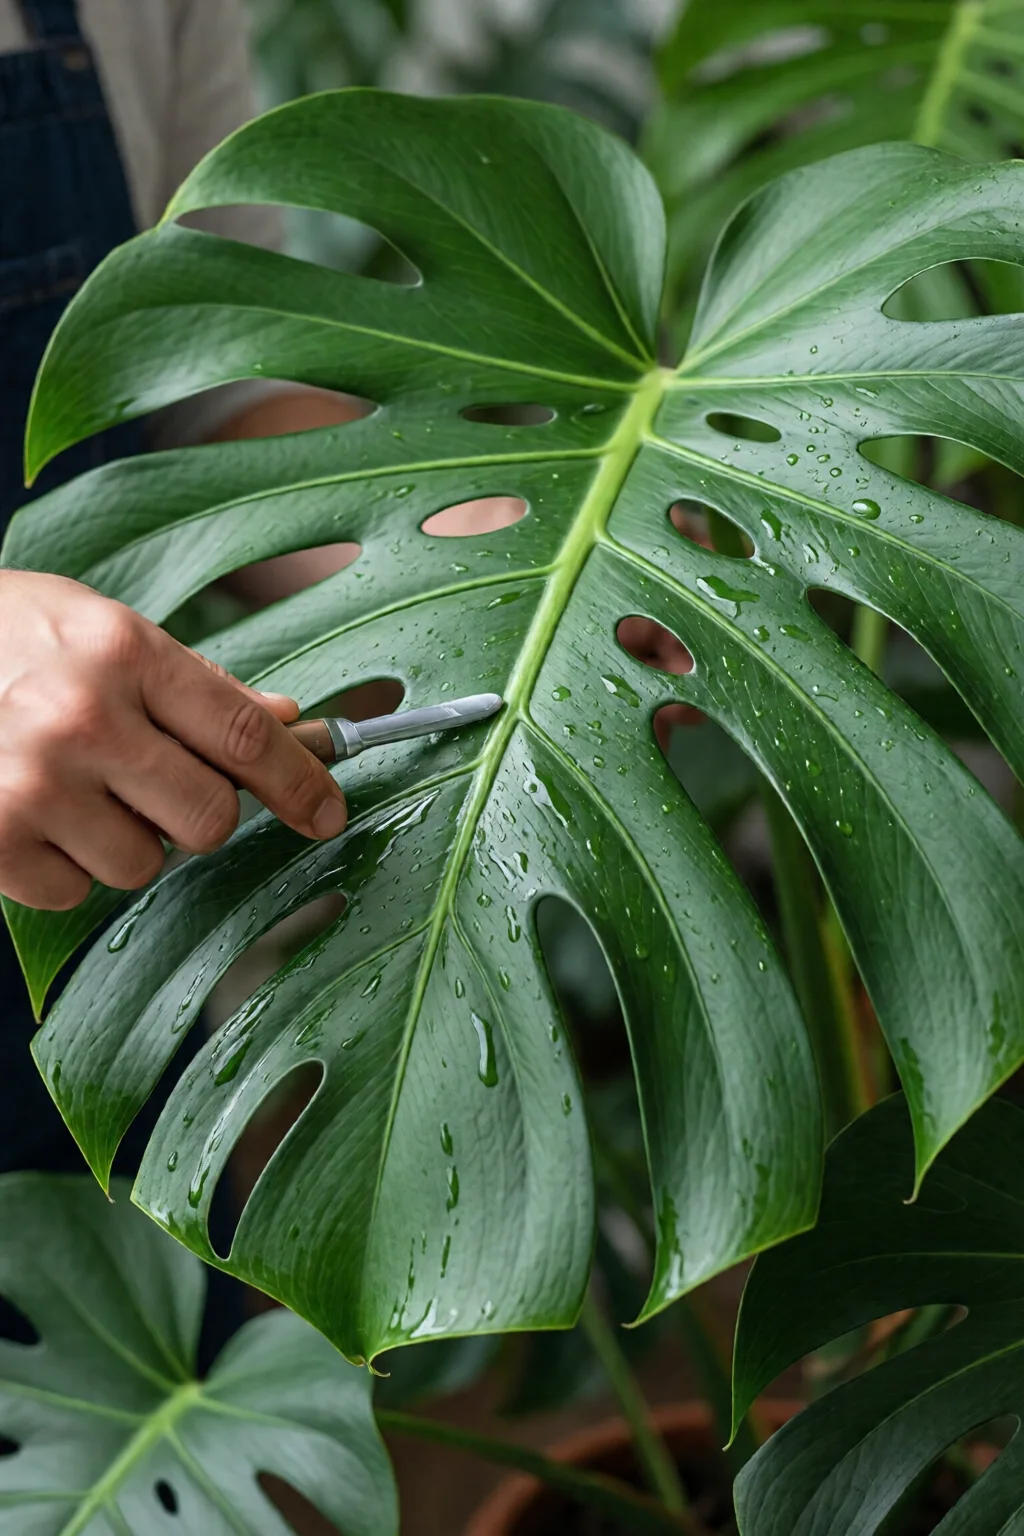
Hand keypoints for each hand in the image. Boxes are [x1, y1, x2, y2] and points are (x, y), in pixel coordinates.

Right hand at [0, 572, 346, 909]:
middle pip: (208, 818)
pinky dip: (62, 866)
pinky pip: (73, 893)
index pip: (245, 737)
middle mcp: (80, 717)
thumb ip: (194, 683)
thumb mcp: (102, 629)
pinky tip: (29, 812)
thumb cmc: (6, 636)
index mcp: (122, 651)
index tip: (327, 813)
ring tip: (73, 787)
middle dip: (199, 813)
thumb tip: (287, 723)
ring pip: (142, 864)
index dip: (301, 784)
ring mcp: (29, 785)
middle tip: (156, 784)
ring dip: (124, 839)